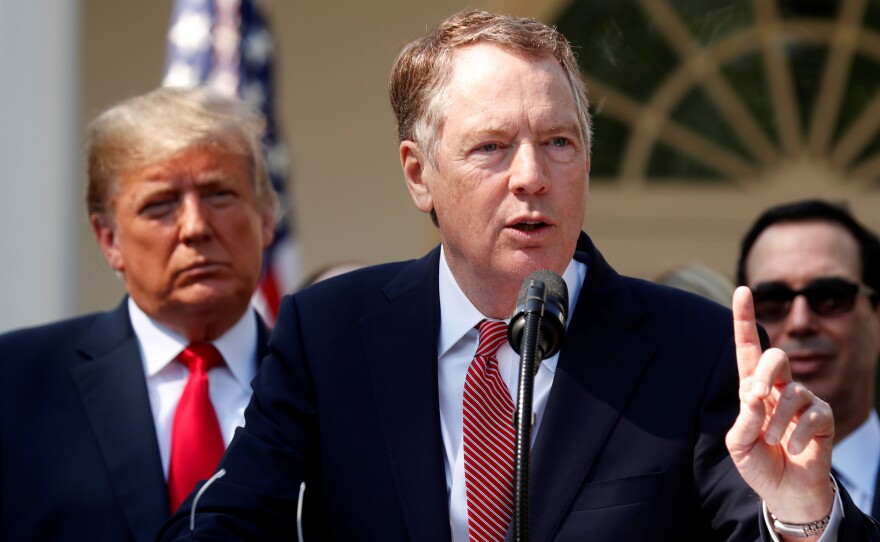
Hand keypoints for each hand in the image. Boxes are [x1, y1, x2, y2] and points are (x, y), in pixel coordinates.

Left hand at [725, 286, 834, 526]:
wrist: (785, 492)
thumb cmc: (759, 464)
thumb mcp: (739, 443)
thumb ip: (745, 418)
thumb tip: (756, 392)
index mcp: (752, 389)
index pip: (748, 349)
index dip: (745, 320)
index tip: (742, 290)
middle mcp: (778, 389)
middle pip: (776, 358)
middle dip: (767, 373)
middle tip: (758, 396)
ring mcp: (802, 401)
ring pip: (793, 391)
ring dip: (777, 420)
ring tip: (773, 441)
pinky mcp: (822, 417)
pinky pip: (813, 413)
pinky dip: (798, 433)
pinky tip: (792, 449)